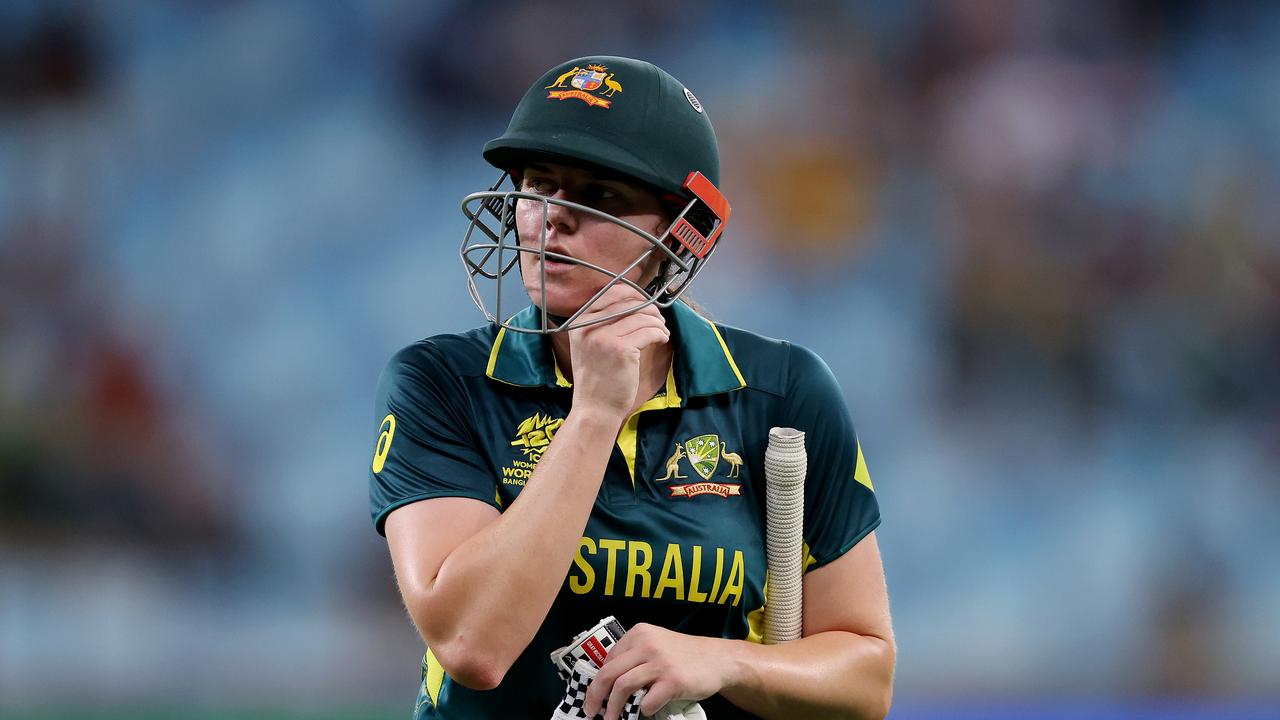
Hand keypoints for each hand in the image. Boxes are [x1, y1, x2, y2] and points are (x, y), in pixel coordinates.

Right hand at [567, 285, 668, 419]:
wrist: (595, 408)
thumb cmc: (597, 377)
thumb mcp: (589, 344)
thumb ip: (603, 322)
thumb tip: (635, 300)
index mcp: (579, 321)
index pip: (611, 293)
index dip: (634, 294)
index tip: (646, 302)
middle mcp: (588, 326)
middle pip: (629, 303)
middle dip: (649, 309)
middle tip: (658, 318)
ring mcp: (604, 337)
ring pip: (642, 317)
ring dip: (657, 322)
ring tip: (662, 331)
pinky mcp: (621, 350)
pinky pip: (649, 332)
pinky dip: (660, 333)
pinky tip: (662, 339)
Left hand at [583, 624, 728, 719]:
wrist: (718, 659)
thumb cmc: (684, 655)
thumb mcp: (656, 643)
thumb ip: (634, 655)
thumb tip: (607, 681)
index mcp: (639, 633)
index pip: (607, 660)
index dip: (596, 681)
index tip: (593, 696)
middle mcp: (647, 645)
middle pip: (608, 674)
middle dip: (595, 697)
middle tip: (591, 712)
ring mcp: (660, 663)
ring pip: (622, 688)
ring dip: (613, 709)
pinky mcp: (673, 681)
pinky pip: (647, 702)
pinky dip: (643, 711)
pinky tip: (647, 711)